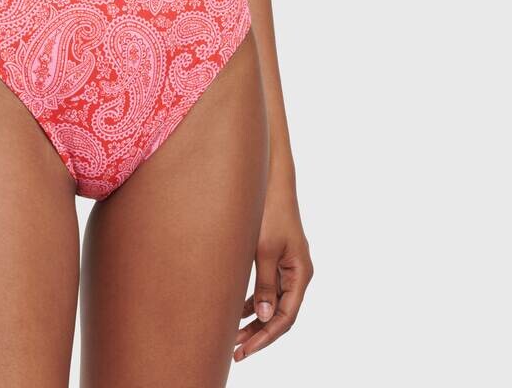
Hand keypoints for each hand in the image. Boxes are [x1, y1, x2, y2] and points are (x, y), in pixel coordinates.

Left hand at [234, 177, 312, 362]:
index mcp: (300, 273)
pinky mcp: (276, 260)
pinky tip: (236, 313)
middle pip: (280, 314)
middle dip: (259, 334)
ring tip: (233, 338)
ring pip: (273, 304)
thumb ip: (264, 284)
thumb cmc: (269, 212)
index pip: (285, 316)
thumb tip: (262, 316)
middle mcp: (297, 274)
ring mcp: (288, 267)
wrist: (271, 183)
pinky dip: (253, 302)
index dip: (265, 336)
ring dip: (254, 320)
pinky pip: (268, 289)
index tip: (245, 350)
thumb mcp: (264, 249)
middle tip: (235, 351)